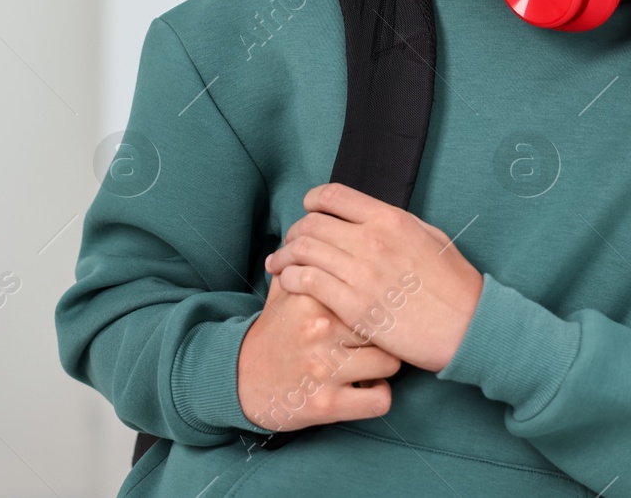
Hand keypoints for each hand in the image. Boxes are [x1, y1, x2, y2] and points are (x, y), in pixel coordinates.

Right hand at [237, 259, 402, 433]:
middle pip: (384, 324)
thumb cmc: (274, 332)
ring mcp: (325, 369)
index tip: (381, 306)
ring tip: (372, 362)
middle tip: (381, 336)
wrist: (241, 381)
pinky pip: (380, 400)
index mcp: (313, 296)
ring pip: (390, 362)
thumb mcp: (283, 292)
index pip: (369, 288)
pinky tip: (367, 387)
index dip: (380, 299)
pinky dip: (379, 396)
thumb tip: (329, 227)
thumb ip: (307, 262)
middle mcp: (320, 329)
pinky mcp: (328, 404)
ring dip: (385, 364)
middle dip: (387, 332)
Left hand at [262, 182, 483, 372]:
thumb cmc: (455, 286)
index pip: (333, 196)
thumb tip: (367, 216)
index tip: (306, 211)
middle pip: (312, 223)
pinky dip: (290, 279)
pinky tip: (287, 284)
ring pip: (304, 251)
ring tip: (278, 265)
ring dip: (285, 255)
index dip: (312, 202)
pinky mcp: (355, 307)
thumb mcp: (431, 238)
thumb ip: (395, 223)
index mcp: (391, 218)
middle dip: (294, 232)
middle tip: (288, 244)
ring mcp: (363, 273)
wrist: (470, 328)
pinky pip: (308, 282)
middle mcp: (373, 240)